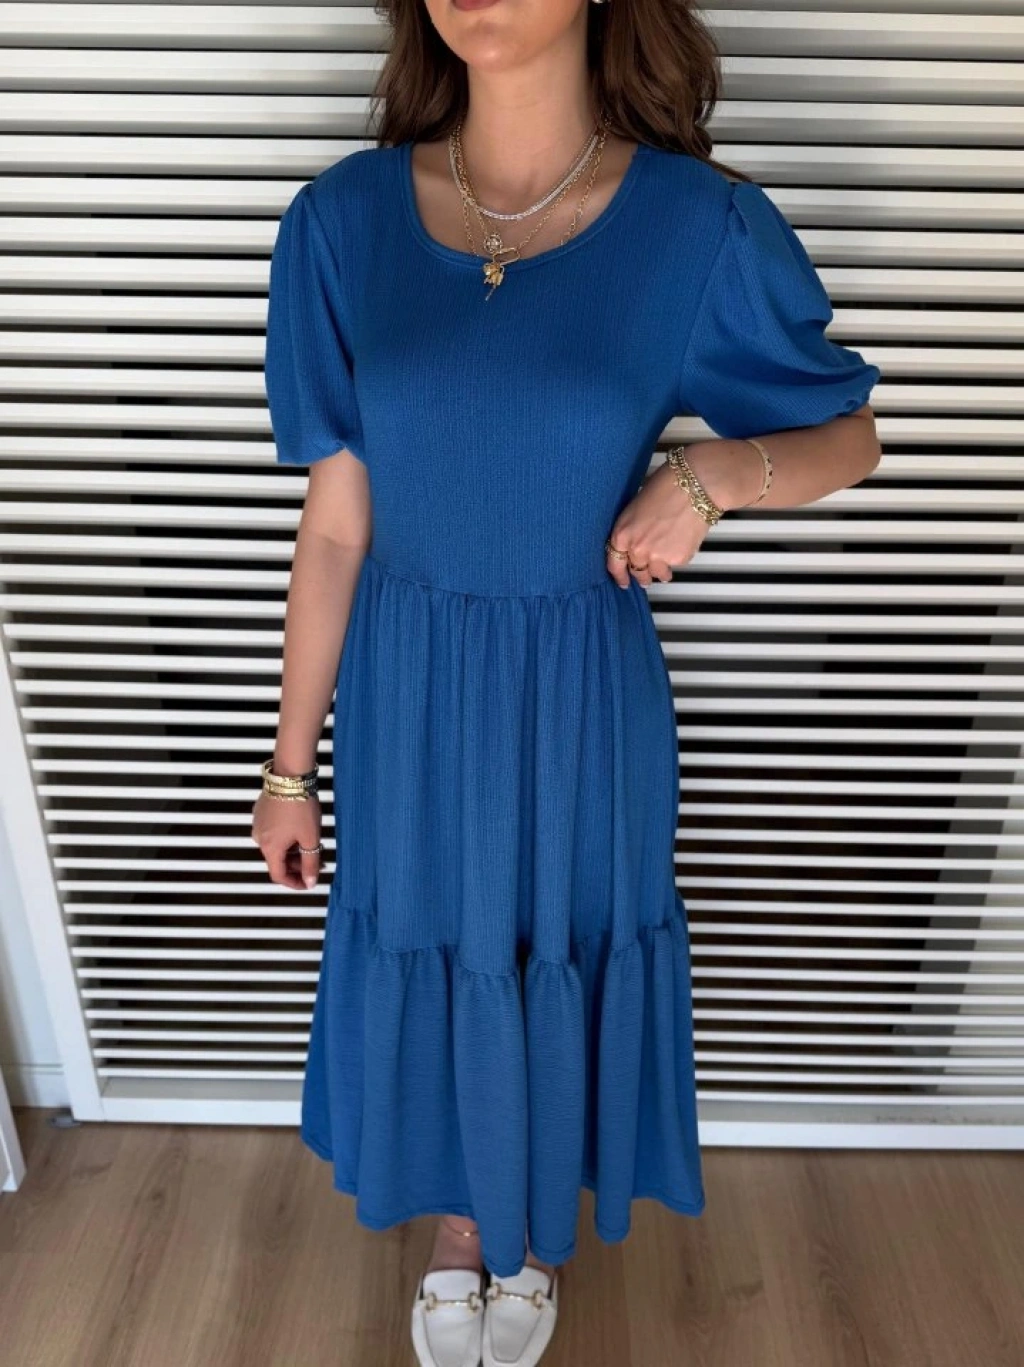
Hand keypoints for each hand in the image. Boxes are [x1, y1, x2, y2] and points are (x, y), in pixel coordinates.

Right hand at [251, 789, 322, 889]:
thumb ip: (310, 864)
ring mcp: (258, 824)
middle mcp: (259, 838)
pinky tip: (301, 830)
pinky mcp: (261, 812)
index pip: (278, 876)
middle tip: (318, 862)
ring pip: (276, 845)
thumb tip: (310, 883)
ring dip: (293, 850)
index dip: (294, 883)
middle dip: (298, 865)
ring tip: (313, 845)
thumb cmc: (300, 806)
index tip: (307, 883)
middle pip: (278, 860)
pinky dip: (287, 837)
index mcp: (269, 848)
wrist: (290, 777)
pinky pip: (273, 832)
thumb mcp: (310, 838)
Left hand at [605, 460, 712, 588]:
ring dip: (661, 572)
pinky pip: (676, 565)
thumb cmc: (667, 487)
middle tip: (646, 577)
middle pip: (637, 572)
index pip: (614, 565)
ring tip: (666, 565)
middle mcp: (637, 549)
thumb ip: (633, 530)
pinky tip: (681, 546)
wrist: (695, 487)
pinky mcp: (678, 559)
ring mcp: (658, 556)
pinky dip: (678, 559)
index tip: (622, 581)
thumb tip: (636, 539)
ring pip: (658, 574)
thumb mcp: (636, 507)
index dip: (619, 576)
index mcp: (622, 534)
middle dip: (642, 575)